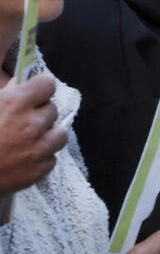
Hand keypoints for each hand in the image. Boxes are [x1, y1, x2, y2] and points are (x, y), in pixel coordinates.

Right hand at [0, 75, 67, 194]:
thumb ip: (4, 93)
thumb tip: (19, 83)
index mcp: (15, 103)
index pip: (48, 85)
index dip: (40, 88)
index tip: (34, 93)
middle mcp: (32, 124)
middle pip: (53, 109)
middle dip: (39, 113)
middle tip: (23, 121)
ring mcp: (38, 148)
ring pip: (60, 134)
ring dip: (47, 135)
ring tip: (28, 140)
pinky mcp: (40, 170)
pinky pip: (52, 157)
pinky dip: (41, 157)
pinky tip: (23, 158)